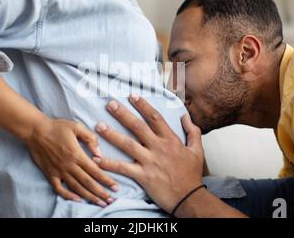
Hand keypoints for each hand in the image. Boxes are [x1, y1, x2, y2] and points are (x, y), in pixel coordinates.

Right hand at [27, 118, 117, 206]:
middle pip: (88, 183)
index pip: (95, 171)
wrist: (35, 131)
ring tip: (100, 203)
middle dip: (101, 193)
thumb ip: (90, 138)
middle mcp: (69, 165)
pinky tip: (77, 199)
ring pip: (76, 188)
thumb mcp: (77, 126)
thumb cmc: (57, 127)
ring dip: (89, 197)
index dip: (106, 180)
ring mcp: (59, 171)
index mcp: (77, 154)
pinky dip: (68, 196)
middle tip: (111, 200)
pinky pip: (59, 188)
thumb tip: (99, 154)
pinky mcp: (50, 174)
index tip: (115, 187)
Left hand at [94, 94, 203, 213]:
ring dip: (112, 135)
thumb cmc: (191, 175)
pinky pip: (123, 168)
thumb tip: (185, 116)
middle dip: (123, 114)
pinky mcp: (143, 176)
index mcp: (171, 140)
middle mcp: (159, 148)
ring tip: (98, 126)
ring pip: (128, 144)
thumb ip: (192, 131)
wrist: (190, 198)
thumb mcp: (197, 150)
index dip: (143, 105)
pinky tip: (96, 159)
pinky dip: (109, 164)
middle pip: (138, 126)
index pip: (155, 117)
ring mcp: (150, 162)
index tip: (132, 96)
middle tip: (109, 104)